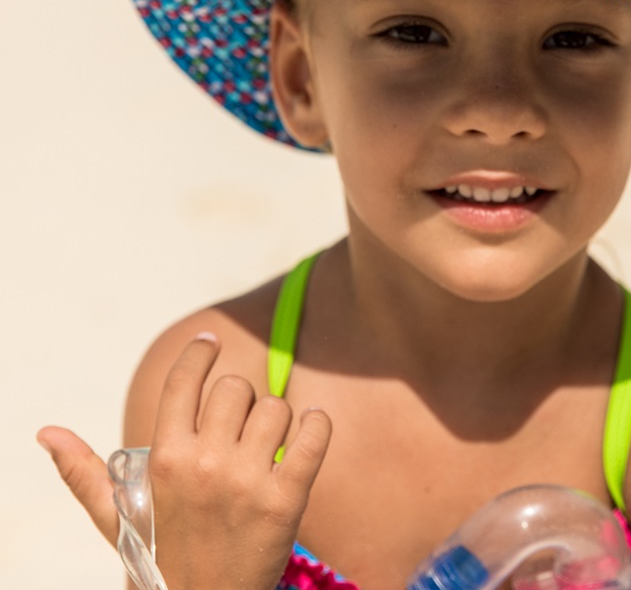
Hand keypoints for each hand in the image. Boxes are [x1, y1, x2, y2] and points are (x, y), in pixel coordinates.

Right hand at [38, 334, 332, 589]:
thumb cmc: (160, 555)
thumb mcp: (117, 517)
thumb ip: (83, 472)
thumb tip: (46, 430)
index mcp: (164, 460)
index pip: (183, 381)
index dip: (198, 352)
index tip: (209, 340)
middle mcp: (204, 465)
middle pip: (236, 388)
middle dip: (240, 402)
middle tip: (238, 429)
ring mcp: (247, 482)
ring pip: (277, 408)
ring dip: (277, 420)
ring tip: (266, 446)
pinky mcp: (286, 500)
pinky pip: (314, 434)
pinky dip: (318, 424)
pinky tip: (311, 427)